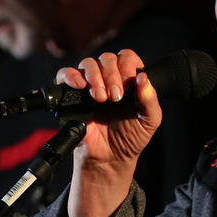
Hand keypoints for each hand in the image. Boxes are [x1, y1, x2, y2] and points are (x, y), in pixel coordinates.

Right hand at [56, 50, 161, 216]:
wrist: (110, 158)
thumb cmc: (131, 138)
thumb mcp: (150, 121)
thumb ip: (150, 100)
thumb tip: (143, 78)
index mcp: (129, 81)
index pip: (127, 57)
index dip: (128, 66)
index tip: (130, 84)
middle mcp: (109, 79)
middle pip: (107, 58)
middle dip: (112, 75)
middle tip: (115, 97)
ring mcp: (90, 85)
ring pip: (88, 64)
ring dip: (95, 77)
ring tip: (101, 99)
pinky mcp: (72, 94)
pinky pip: (65, 74)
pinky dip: (71, 76)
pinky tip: (80, 86)